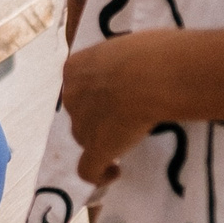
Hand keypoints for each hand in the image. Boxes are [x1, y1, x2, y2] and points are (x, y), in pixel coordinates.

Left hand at [61, 34, 158, 184]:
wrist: (152, 74)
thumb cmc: (150, 52)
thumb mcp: (128, 48)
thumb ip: (121, 63)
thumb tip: (135, 71)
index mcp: (75, 68)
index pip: (79, 86)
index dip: (96, 94)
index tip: (118, 96)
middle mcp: (72, 95)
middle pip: (80, 113)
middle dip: (98, 117)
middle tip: (126, 117)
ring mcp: (82, 124)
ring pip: (85, 139)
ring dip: (102, 141)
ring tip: (128, 140)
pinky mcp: (97, 149)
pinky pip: (88, 170)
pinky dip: (99, 174)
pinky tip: (115, 171)